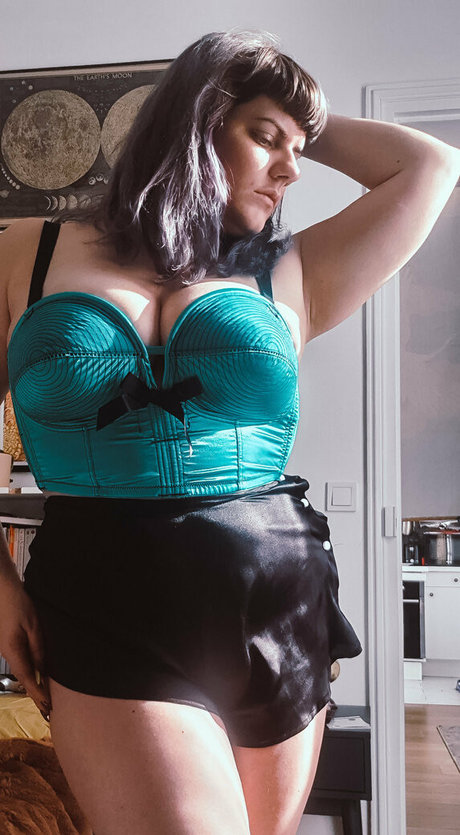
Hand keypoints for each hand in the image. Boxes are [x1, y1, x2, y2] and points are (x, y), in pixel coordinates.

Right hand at [0, 578, 51, 717]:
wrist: (3, 589)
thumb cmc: (19, 604)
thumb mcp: (34, 626)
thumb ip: (38, 648)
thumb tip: (42, 669)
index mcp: (14, 651)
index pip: (29, 679)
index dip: (39, 694)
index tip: (48, 708)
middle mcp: (8, 653)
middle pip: (24, 678)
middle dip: (36, 694)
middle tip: (47, 711)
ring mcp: (7, 648)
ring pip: (22, 670)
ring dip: (33, 684)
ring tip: (44, 698)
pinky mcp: (9, 642)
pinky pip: (20, 661)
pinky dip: (30, 672)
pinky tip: (37, 675)